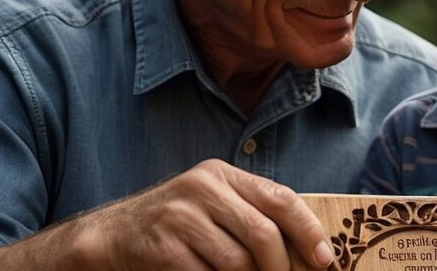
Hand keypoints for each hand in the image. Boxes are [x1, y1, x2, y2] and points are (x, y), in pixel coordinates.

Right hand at [74, 159, 332, 270]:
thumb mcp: (213, 205)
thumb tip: (305, 248)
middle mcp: (203, 187)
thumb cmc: (176, 223)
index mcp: (222, 175)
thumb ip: (250, 215)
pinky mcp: (163, 245)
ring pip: (237, 261)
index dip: (308, 231)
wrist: (112, 235)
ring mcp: (180, 215)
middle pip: (262, 233)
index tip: (325, 260)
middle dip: (279, 268)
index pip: (280, 197)